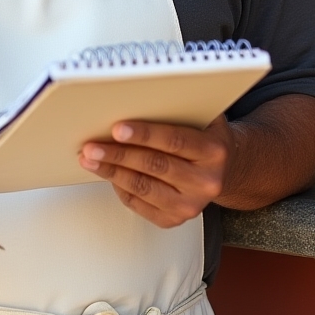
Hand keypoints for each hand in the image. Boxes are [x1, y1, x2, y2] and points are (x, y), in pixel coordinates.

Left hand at [78, 117, 233, 227]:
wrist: (225, 170)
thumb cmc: (205, 136)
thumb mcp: (203, 116)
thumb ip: (179, 107)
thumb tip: (140, 94)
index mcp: (213, 151)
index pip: (174, 141)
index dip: (144, 134)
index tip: (117, 129)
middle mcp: (205, 181)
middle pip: (154, 166)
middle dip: (118, 155)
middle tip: (92, 146)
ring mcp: (191, 205)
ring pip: (143, 187)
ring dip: (111, 172)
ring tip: (90, 159)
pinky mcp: (175, 219)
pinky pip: (139, 204)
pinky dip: (120, 188)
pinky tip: (108, 174)